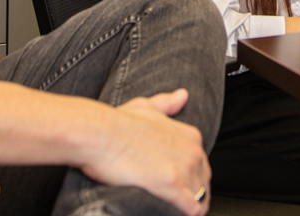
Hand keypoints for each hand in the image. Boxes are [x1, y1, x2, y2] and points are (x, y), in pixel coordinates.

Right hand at [80, 89, 209, 215]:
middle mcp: (192, 150)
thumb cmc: (115, 123)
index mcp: (189, 136)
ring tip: (175, 215)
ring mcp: (184, 167)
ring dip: (193, 209)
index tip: (182, 190)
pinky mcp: (172, 185)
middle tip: (178, 207)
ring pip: (200, 198)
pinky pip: (192, 208)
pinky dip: (188, 215)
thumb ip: (166, 104)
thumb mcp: (145, 108)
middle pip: (203, 183)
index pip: (202, 165)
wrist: (96, 134)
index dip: (193, 180)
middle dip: (195, 197)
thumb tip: (182, 96)